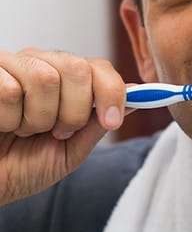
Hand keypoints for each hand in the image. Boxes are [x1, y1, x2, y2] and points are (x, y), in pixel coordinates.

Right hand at [0, 48, 127, 205]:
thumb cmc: (21, 167)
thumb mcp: (71, 150)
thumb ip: (100, 122)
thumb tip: (137, 96)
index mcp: (66, 80)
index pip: (99, 67)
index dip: (111, 92)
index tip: (112, 121)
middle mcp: (42, 65)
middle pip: (77, 69)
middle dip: (74, 111)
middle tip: (56, 131)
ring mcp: (12, 66)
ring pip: (45, 78)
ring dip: (38, 119)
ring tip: (24, 130)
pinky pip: (9, 90)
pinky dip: (8, 119)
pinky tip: (3, 124)